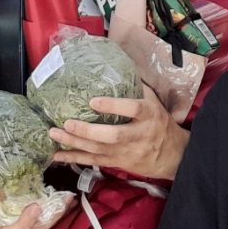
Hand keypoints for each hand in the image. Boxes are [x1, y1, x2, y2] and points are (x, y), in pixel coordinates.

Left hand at [49, 85, 187, 180]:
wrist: (172, 156)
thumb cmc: (160, 124)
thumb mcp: (155, 103)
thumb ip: (138, 87)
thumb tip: (120, 66)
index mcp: (149, 115)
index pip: (133, 108)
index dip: (114, 105)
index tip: (93, 101)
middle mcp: (138, 134)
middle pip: (113, 135)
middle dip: (88, 131)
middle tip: (67, 123)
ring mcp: (127, 151)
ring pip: (99, 149)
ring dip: (75, 143)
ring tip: (54, 134)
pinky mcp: (117, 162)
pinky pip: (94, 161)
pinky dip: (74, 158)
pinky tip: (57, 154)